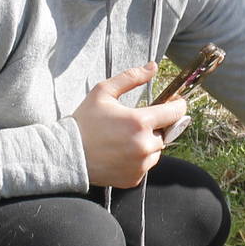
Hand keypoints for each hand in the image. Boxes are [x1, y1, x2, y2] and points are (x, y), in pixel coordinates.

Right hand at [72, 63, 188, 188]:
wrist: (66, 155)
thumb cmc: (84, 122)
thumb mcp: (103, 92)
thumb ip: (131, 78)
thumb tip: (153, 67)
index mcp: (139, 122)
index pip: (175, 113)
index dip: (178, 105)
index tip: (176, 102)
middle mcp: (144, 145)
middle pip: (166, 132)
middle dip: (156, 126)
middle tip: (135, 123)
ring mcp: (140, 164)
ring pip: (157, 151)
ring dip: (148, 143)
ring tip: (125, 139)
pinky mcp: (134, 178)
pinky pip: (145, 166)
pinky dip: (139, 159)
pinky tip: (121, 153)